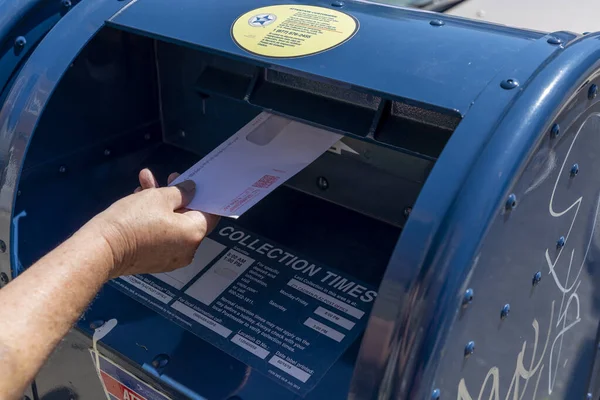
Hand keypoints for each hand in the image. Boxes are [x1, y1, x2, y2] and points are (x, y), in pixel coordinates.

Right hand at [85, 169, 218, 278]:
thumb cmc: (133, 220)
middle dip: (177, 196)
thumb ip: (181, 191)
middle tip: (168, 179)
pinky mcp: (155, 261)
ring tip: (143, 184)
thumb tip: (192, 190)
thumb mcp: (159, 197)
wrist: (103, 248)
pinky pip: (162, 236)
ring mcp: (172, 258)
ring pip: (173, 224)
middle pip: (189, 217)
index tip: (194, 183)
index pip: (210, 213)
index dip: (203, 196)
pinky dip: (155, 220)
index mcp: (195, 234)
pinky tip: (139, 200)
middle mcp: (188, 250)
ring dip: (161, 204)